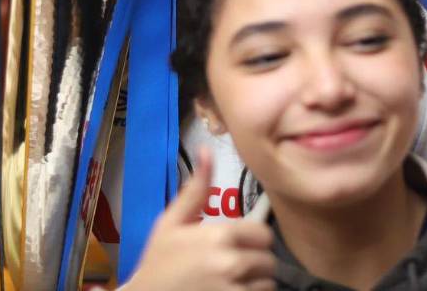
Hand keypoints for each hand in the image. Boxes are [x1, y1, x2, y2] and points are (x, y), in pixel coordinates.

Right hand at [123, 147, 276, 290]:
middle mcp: (230, 262)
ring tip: (231, 283)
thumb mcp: (170, 223)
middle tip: (233, 267)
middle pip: (268, 261)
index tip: (239, 246)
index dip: (253, 241)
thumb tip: (206, 151)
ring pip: (267, 284)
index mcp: (219, 235)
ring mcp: (233, 289)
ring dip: (254, 283)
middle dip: (254, 263)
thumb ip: (195, 190)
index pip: (263, 235)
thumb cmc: (158, 262)